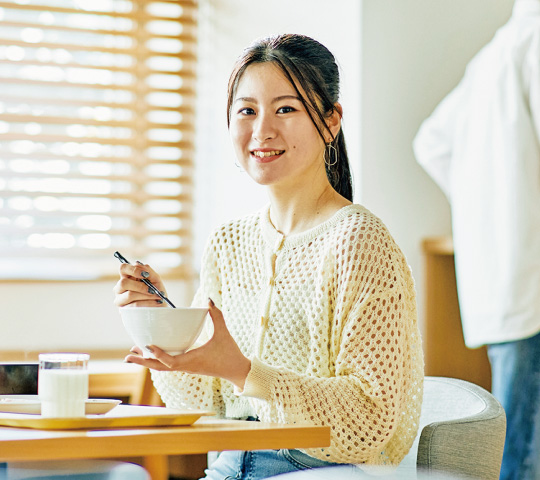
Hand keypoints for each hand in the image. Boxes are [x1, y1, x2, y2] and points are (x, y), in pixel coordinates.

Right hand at [113, 261, 167, 306]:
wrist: (160, 308)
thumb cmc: (156, 292)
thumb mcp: (156, 280)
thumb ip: (148, 271)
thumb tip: (138, 264)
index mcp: (127, 277)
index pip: (123, 268)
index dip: (133, 270)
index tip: (145, 275)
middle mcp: (120, 288)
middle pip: (123, 283)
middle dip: (140, 286)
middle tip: (153, 290)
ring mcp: (120, 300)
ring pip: (129, 295)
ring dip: (147, 296)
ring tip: (158, 297)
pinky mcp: (123, 311)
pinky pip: (134, 306)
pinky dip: (148, 303)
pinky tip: (156, 303)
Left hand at [125, 299, 251, 389]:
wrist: (236, 370)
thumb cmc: (230, 353)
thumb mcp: (224, 332)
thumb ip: (217, 315)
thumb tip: (209, 299)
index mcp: (192, 361)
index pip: (170, 361)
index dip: (158, 354)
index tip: (147, 346)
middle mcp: (186, 367)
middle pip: (159, 368)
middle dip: (143, 362)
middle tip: (128, 356)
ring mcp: (186, 368)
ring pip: (162, 367)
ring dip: (147, 361)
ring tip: (133, 353)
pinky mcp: (188, 366)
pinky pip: (168, 364)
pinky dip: (157, 359)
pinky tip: (151, 351)